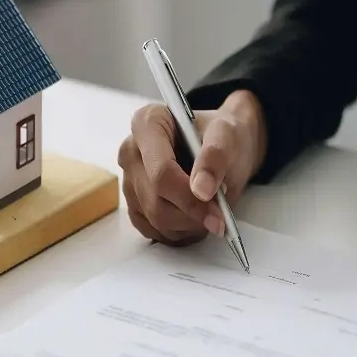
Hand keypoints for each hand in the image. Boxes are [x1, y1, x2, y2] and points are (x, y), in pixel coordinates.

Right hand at [118, 89, 266, 244]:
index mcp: (147, 124)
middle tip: (221, 216)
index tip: (217, 212)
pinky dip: (179, 232)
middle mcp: (131, 151)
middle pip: (155, 200)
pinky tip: (195, 218)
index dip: (188, 197)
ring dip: (188, 225)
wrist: (223, 148)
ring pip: (154, 219)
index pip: (161, 172)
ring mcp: (129, 180)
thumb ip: (215, 157)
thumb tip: (202, 190)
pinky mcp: (133, 204)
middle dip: (192, 215)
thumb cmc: (223, 136)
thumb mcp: (228, 136)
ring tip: (210, 212)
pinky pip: (152, 230)